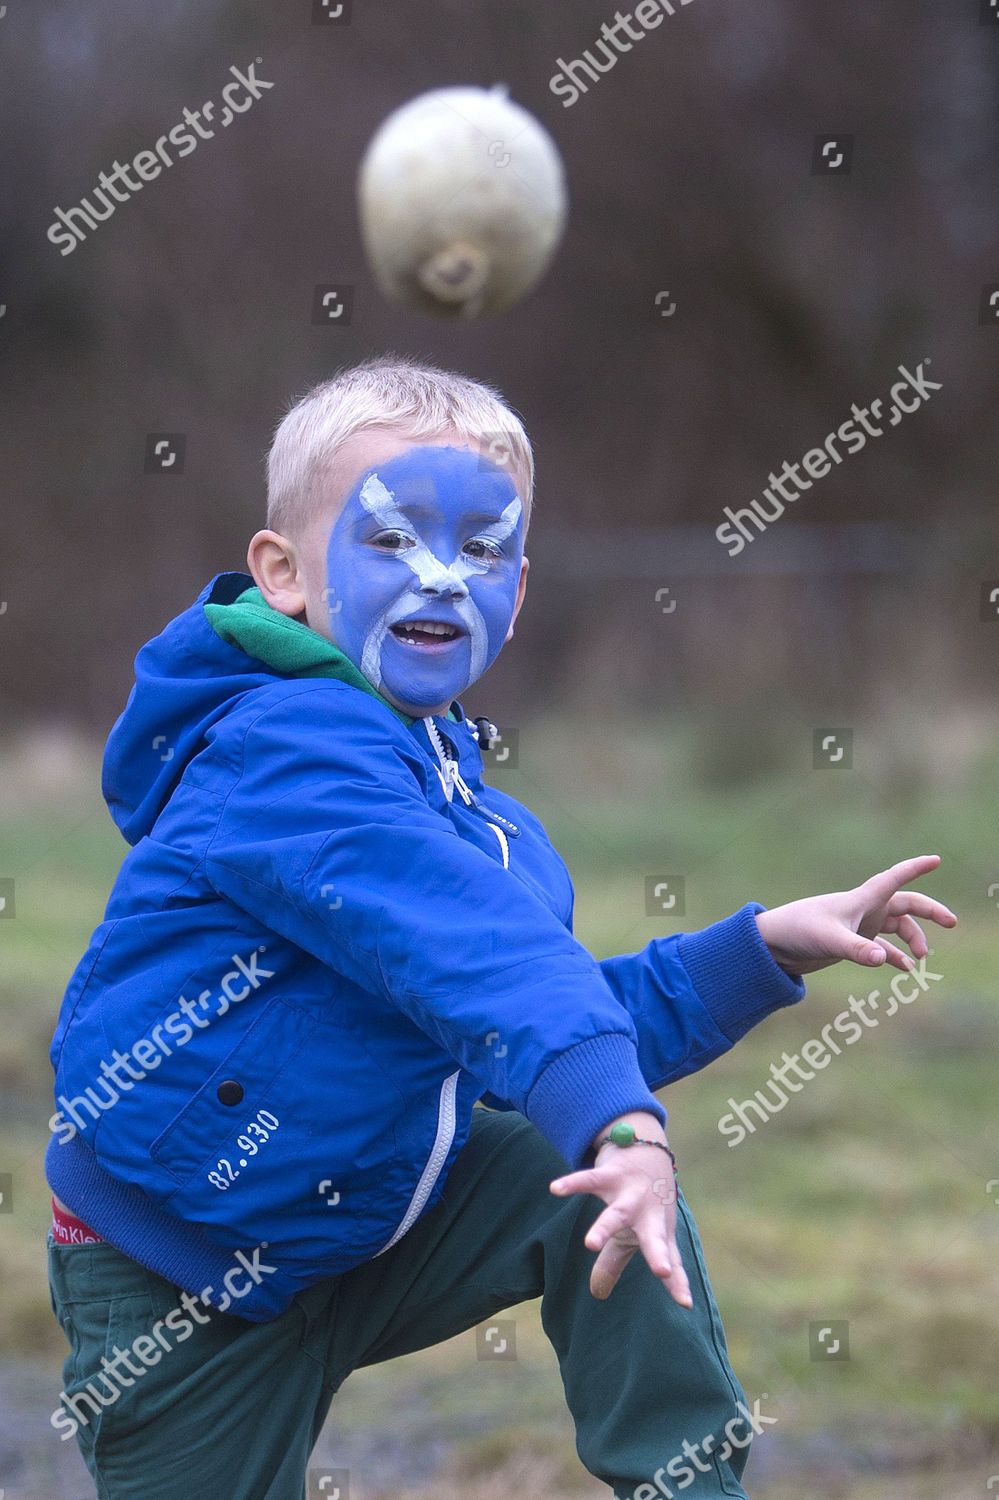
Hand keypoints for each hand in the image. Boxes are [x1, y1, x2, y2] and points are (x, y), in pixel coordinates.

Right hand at [549, 1113, 691, 1306]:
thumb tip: (597, 1294)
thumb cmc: (645, 1203)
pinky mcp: (611, 1174)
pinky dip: (572, 1184)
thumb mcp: (634, 1233)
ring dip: (605, 1228)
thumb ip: (616, 1262)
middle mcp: (649, 1214)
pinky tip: (555, 1189)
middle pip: (653, 1237)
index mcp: (658, 1231)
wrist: (649, 1150)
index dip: (678, 1282)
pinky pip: (589, 1179)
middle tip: (662, 1271)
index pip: (671, 1260)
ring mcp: (631, 1193)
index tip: (685, 1303)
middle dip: (658, 1254)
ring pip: (618, 1213)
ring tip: (590, 1245)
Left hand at [754, 854, 956, 976]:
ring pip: (896, 927)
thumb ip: (856, 950)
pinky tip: (904, 969)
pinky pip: (881, 947)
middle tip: (951, 922)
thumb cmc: (798, 931)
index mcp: (860, 899)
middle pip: (905, 904)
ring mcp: (858, 925)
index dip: (915, 868)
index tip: (936, 859)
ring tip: (920, 959)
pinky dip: (894, 956)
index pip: (894, 879)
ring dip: (912, 939)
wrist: (773, 945)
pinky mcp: (851, 942)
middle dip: (930, 912)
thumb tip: (882, 960)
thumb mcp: (829, 940)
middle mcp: (863, 909)